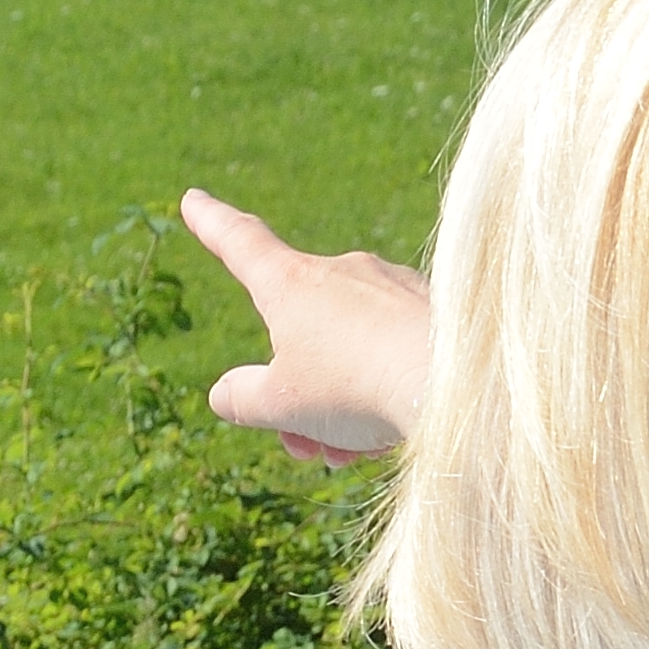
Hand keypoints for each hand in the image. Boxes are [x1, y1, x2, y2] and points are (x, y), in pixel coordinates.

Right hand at [183, 190, 424, 460]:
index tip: (193, 199)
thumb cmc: (356, 388)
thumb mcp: (280, 405)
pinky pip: (391, 350)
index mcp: (291, 284)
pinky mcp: (433, 309)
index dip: (212, 224)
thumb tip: (227, 391)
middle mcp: (342, 271)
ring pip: (348, 349)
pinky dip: (382, 390)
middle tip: (305, 443)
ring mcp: (390, 286)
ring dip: (340, 402)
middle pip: (299, 331)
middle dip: (296, 389)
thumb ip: (243, 398)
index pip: (241, 244)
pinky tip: (395, 429)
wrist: (454, 383)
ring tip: (351, 449)